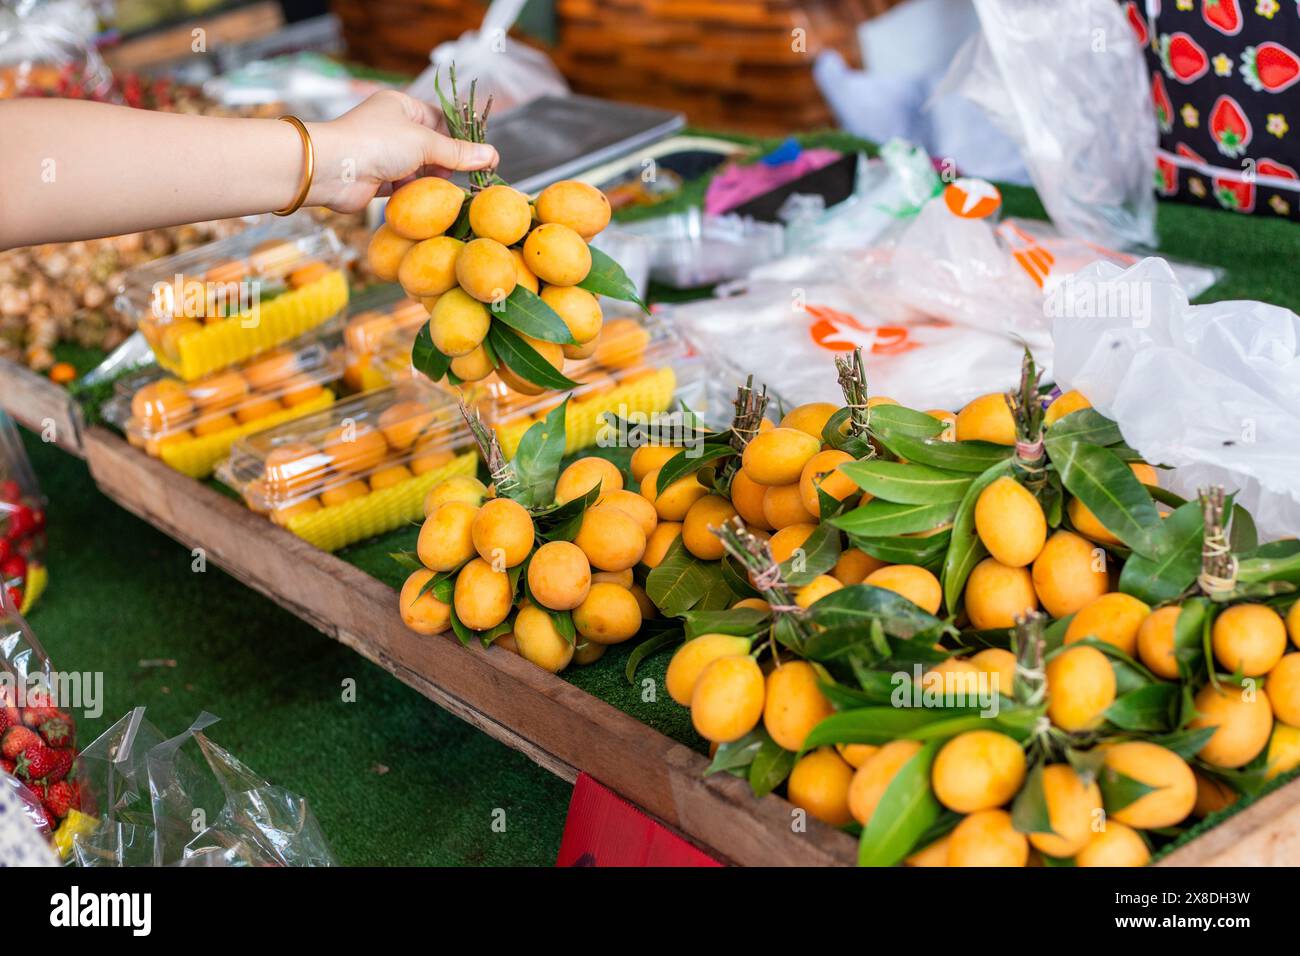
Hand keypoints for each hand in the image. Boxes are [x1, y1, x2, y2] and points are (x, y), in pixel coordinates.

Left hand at [307, 90, 499, 213]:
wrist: (332, 169)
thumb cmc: (376, 142)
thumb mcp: (424, 143)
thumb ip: (458, 152)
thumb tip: (492, 155)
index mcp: (401, 106)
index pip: (441, 120)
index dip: (461, 138)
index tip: (480, 158)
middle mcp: (392, 127)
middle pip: (432, 147)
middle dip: (444, 163)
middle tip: (452, 175)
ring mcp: (384, 154)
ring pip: (419, 169)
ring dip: (428, 180)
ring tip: (435, 190)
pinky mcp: (378, 178)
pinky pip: (405, 186)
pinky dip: (412, 193)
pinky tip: (417, 199)